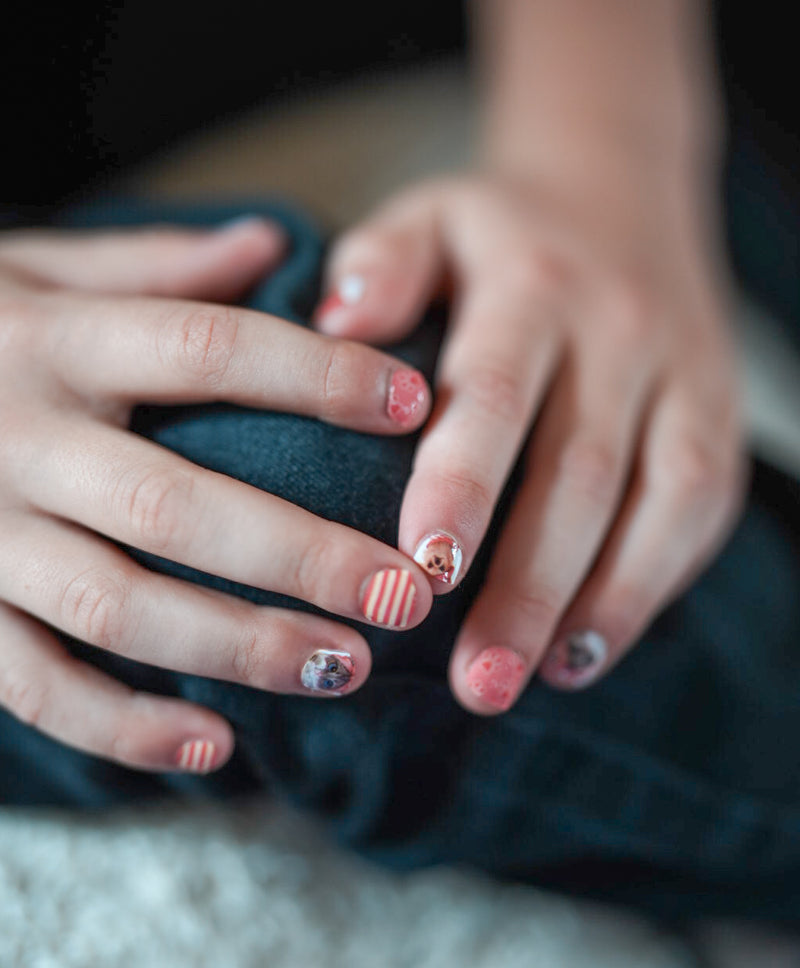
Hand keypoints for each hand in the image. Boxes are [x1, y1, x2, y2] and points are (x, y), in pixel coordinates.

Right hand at [0, 219, 432, 769]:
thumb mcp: (32, 270)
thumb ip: (151, 266)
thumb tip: (272, 241)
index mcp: (53, 340)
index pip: (210, 349)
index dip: (320, 376)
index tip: (417, 405)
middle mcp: (17, 438)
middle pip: (176, 506)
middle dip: (301, 557)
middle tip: (404, 593)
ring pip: (118, 607)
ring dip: (239, 648)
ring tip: (347, 668)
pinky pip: (33, 686)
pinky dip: (122, 726)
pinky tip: (213, 747)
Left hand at [313, 169, 747, 711]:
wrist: (622, 195)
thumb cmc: (499, 234)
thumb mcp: (431, 218)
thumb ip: (384, 263)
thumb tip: (339, 324)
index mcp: (531, 286)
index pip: (495, 391)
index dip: (462, 484)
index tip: (424, 572)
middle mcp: (619, 331)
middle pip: (579, 471)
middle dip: (527, 585)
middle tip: (474, 680)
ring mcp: (683, 376)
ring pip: (657, 503)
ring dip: (597, 605)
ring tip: (527, 684)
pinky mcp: (717, 414)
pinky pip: (698, 511)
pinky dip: (648, 588)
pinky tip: (586, 651)